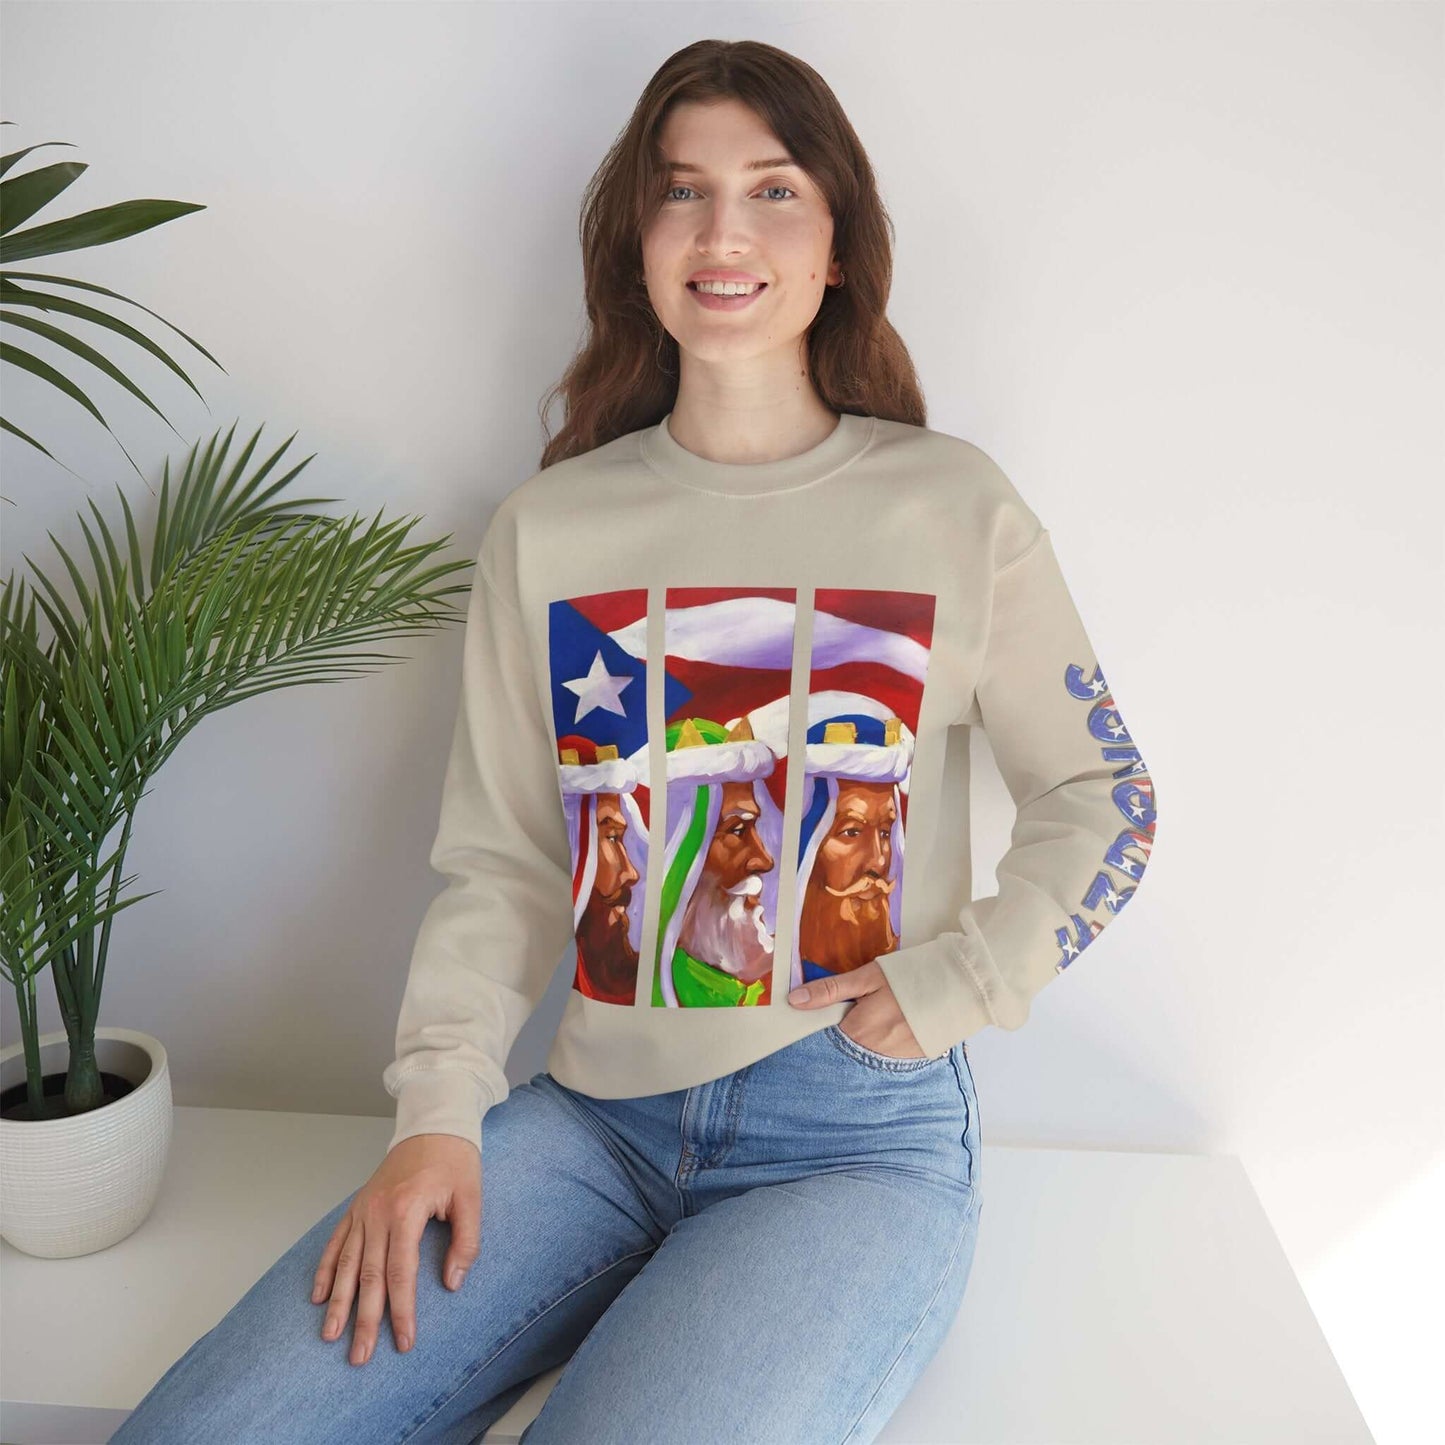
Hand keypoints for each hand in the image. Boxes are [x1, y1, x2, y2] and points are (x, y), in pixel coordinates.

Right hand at [312, 1133, 480, 1365]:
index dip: (401, 1311)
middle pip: (368, 1276)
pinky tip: (318, 1296)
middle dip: (363, 1319)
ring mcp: (363, 1209)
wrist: (433, 1124)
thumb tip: (452, 1284)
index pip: (401, 1273)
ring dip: (338, 1302)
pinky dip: (325, 1270)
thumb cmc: (455, 1161)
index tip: (403, 1342)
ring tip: (330, 1336)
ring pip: (345, 1263)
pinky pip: (336, 1242)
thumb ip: (466, 1242)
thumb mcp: (471, 1198)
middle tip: (360, 1357)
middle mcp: (378, 1213)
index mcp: (406, 1211)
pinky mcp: (358, 1206)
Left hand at [788, 959, 926, 1058]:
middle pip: (845, 1050)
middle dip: (841, 1037)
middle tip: (852, 1016)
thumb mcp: (868, 977)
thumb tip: (794, 1000)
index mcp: (859, 1032)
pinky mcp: (914, 1061)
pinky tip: (891, 1030)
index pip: (824, 1041)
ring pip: (866, 1056)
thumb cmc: (910, 977)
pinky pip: (887, 1059)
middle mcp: (874, 1054)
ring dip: (863, 1044)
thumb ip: (831, 990)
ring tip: (875, 1021)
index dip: (819, 1030)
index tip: (817, 1020)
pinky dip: (883, 1047)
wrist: (961, 987)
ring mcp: (895, 1061)